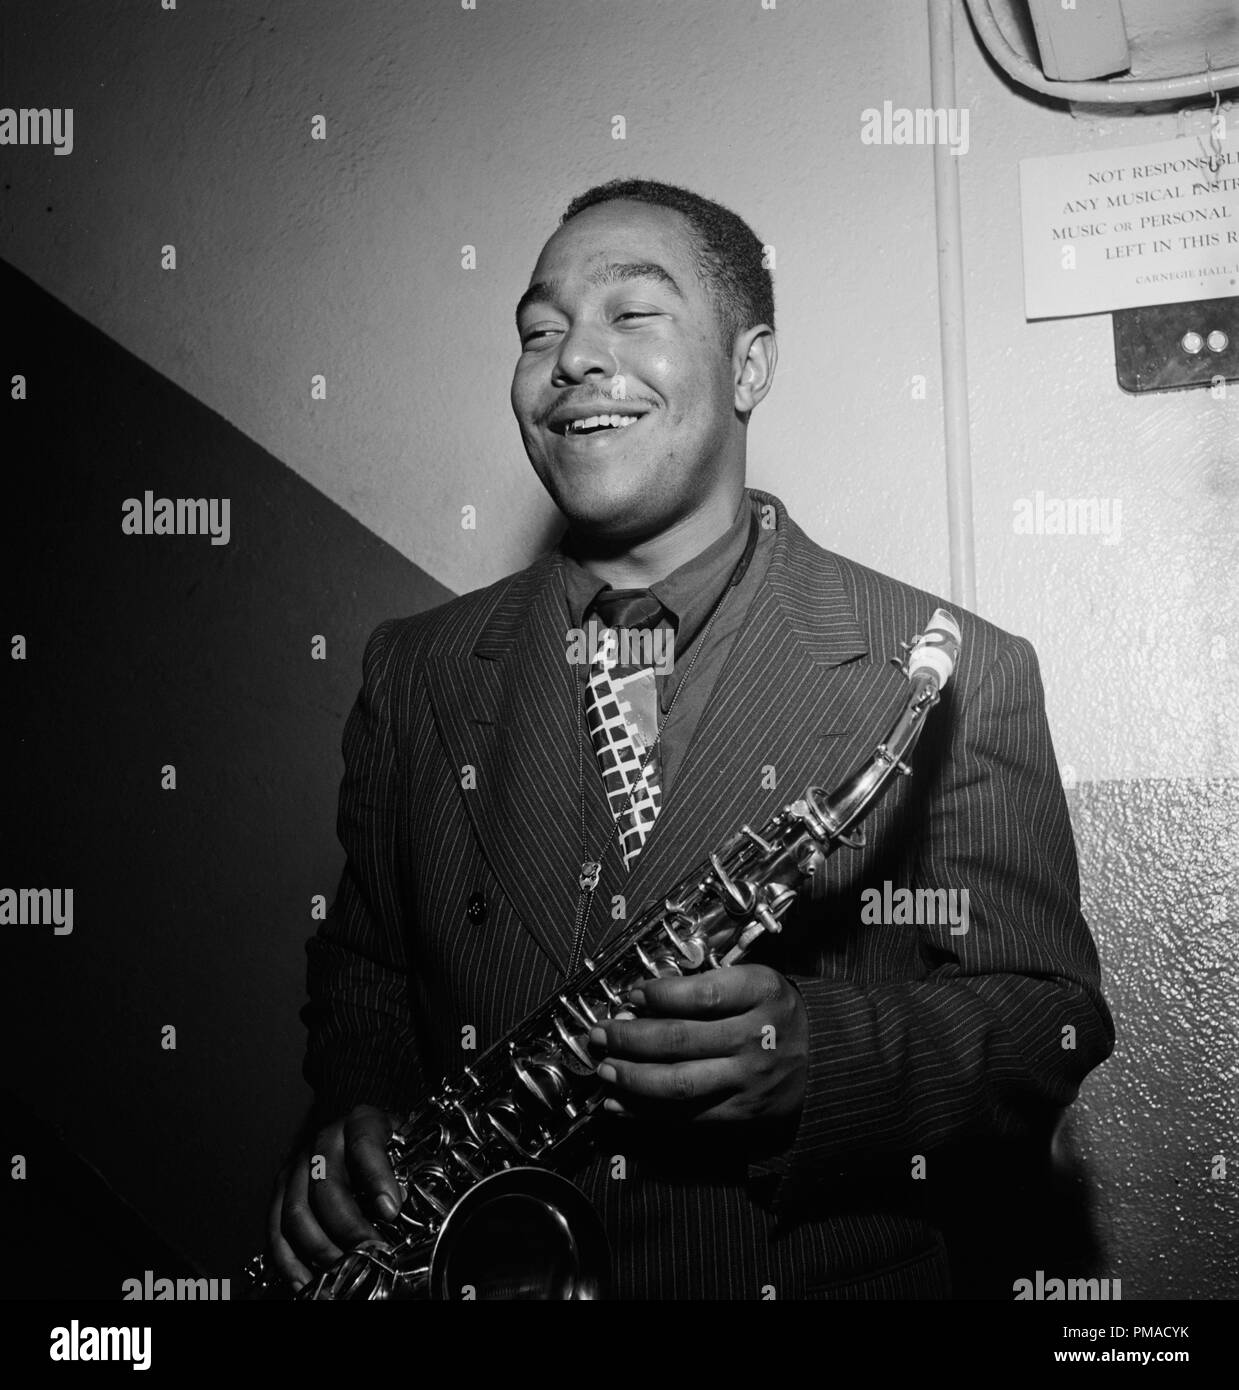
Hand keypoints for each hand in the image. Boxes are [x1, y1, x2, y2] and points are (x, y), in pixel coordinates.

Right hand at [266, 1103, 403, 1291]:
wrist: (356, 1131)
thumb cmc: (386, 1143)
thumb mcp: (405, 1143)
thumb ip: (407, 1170)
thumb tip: (404, 1205)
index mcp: (361, 1121)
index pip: (365, 1143)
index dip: (377, 1177)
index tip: (391, 1210)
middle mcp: (324, 1141)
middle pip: (326, 1187)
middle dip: (349, 1227)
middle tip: (370, 1254)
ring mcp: (297, 1165)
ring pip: (296, 1212)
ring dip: (319, 1249)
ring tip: (343, 1271)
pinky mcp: (280, 1191)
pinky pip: (275, 1228)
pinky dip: (288, 1260)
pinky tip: (305, 1281)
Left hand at [589, 964, 808, 1125]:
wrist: (828, 1060)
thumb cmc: (779, 1013)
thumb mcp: (758, 981)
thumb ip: (709, 983)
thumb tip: (642, 997)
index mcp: (763, 993)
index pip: (702, 994)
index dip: (659, 995)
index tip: (632, 993)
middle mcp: (757, 1037)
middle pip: (679, 1039)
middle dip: (629, 1037)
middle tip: (600, 1033)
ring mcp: (749, 1079)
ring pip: (678, 1083)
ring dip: (631, 1077)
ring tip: (604, 1068)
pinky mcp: (741, 1113)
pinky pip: (686, 1116)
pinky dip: (645, 1112)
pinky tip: (618, 1103)